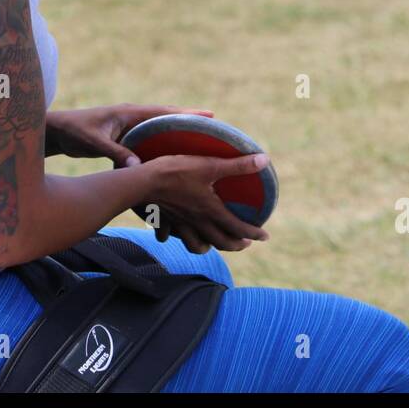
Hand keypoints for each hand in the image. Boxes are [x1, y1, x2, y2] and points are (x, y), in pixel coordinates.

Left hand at [44, 104, 213, 167]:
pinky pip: (149, 141)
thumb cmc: (73, 132)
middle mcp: (132, 117)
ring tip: (202, 145)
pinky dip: (162, 147)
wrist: (56, 131)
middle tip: (217, 130)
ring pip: (160, 131)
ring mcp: (129, 127)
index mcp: (129, 113)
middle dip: (190, 124)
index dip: (187, 115)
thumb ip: (115, 152)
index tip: (211, 116)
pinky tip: (173, 160)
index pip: (164, 112)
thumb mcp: (95, 142)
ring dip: (178, 137)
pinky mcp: (124, 138)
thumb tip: (138, 167)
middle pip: (168, 120)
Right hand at [141, 153, 271, 252]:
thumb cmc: (177, 171)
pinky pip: (169, 235)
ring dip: (207, 247)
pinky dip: (174, 237)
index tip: (265, 236)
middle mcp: (197, 222)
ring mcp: (180, 224)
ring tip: (213, 243)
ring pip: (195, 245)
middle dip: (235, 245)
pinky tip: (173, 234)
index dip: (254, 233)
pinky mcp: (164, 220)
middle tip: (244, 243)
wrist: (143, 181)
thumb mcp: (210, 165)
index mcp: (211, 212)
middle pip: (220, 242)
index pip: (238, 228)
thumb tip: (264, 160)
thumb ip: (237, 165)